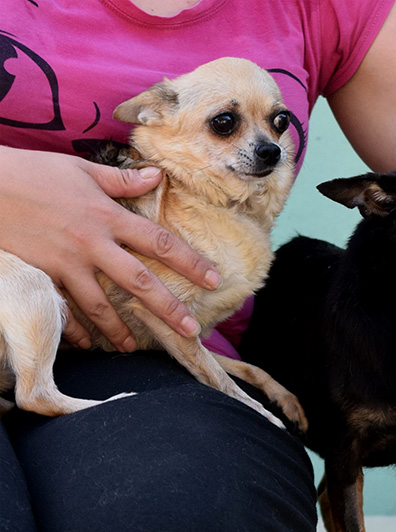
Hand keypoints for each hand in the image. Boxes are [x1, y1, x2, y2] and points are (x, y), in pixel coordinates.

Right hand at [0, 146, 218, 350]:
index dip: (190, 262)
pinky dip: (74, 329)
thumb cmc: (32, 172)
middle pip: (139, 281)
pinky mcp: (41, 274)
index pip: (159, 242)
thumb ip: (121, 179)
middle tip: (191, 330)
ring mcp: (65, 262)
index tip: (214, 280)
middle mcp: (92, 243)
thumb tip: (157, 176)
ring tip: (133, 348)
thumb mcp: (80, 169)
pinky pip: (62, 308)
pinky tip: (87, 343)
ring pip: (100, 304)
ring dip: (119, 329)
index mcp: (107, 216)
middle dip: (168, 308)